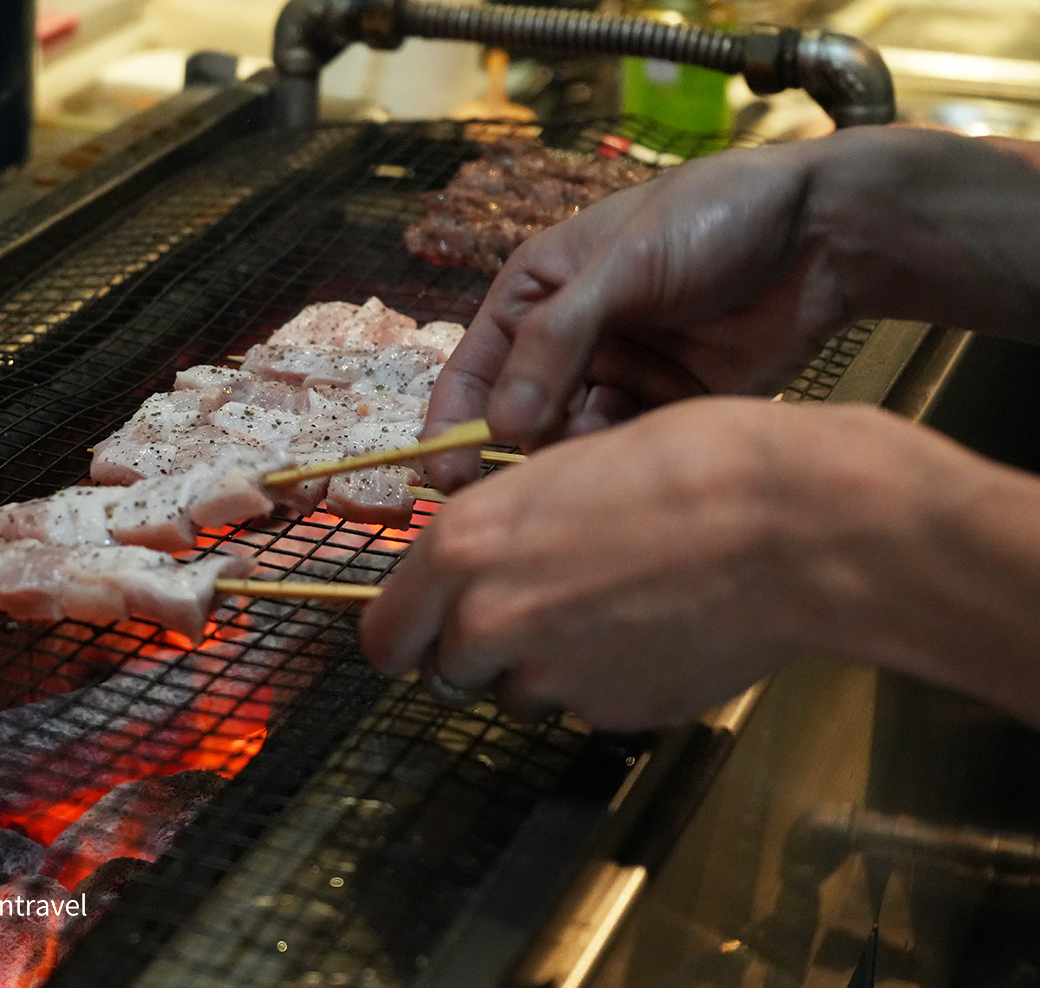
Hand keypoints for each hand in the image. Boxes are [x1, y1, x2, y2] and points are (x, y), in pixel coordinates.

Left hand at [362, 398, 1039, 731]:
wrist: (794, 523)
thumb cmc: (689, 464)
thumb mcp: (563, 470)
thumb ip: (498, 530)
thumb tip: (470, 562)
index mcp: (464, 547)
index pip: (383, 634)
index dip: (401, 634)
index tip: (417, 632)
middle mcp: (491, 620)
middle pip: (444, 672)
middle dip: (473, 651)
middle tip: (525, 614)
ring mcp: (553, 677)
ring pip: (514, 695)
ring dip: (537, 668)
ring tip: (602, 612)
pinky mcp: (613, 712)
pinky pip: (584, 706)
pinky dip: (601, 681)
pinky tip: (649, 632)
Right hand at [424, 128, 1039, 491]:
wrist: (828, 231)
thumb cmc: (713, 218)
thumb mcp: (623, 265)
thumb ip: (557, 340)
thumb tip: (499, 426)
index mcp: (537, 294)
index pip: (473, 369)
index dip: (454, 423)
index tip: (447, 478)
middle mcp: (570, 341)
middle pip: (520, 416)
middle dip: (519, 453)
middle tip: (524, 498)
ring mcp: (622, 376)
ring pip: (574, 442)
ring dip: (578, 462)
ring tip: (596, 471)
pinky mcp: (673, 406)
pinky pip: (630, 450)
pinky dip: (626, 464)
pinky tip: (640, 468)